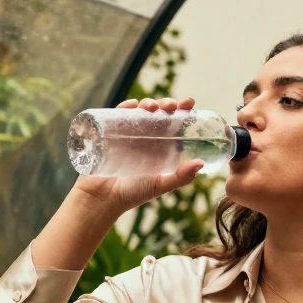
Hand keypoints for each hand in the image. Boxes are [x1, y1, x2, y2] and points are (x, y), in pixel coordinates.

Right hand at [71, 96, 202, 216]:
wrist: (101, 199)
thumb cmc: (132, 194)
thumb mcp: (159, 185)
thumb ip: (180, 177)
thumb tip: (200, 163)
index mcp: (161, 147)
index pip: (175, 124)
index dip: (182, 111)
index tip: (188, 103)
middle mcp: (146, 138)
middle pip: (159, 113)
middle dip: (167, 104)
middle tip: (172, 106)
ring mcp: (128, 134)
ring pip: (140, 111)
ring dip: (148, 103)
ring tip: (152, 108)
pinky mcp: (110, 133)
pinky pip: (118, 114)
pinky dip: (125, 106)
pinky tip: (132, 105)